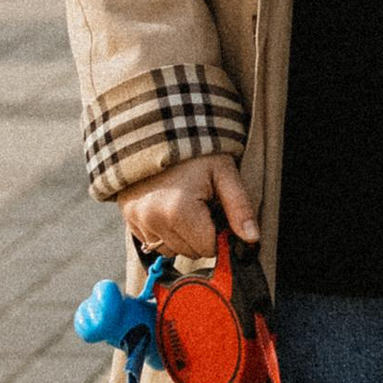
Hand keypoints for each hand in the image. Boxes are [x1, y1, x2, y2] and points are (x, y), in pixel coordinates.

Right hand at [123, 152, 256, 260]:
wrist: (158, 131)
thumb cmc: (195, 152)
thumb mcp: (224, 173)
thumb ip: (239, 207)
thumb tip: (253, 238)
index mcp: (179, 211)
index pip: (209, 248)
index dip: (220, 233)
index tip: (218, 211)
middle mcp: (154, 220)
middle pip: (191, 252)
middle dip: (202, 234)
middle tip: (203, 204)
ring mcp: (138, 220)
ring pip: (172, 250)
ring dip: (183, 236)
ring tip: (186, 205)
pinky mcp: (129, 218)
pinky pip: (153, 242)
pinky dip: (165, 231)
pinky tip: (169, 208)